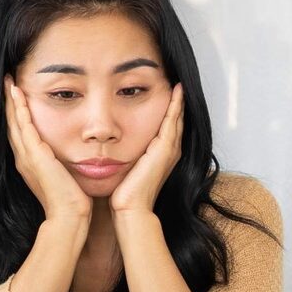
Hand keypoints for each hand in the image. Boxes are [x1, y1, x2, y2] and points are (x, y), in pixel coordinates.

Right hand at [4, 75, 92, 221]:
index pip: (19, 132)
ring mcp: (27, 156)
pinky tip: (18, 93)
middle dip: (9, 102)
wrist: (69, 216)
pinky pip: (24, 126)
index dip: (15, 113)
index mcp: (29, 163)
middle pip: (11, 124)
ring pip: (14, 121)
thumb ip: (60, 164)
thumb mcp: (63, 176)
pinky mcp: (35, 155)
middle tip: (6, 81)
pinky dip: (20, 108)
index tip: (16, 95)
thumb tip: (69, 156)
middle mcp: (23, 158)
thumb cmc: (71, 201)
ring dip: (11, 100)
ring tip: (9, 81)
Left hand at [109, 83, 183, 214]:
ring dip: (178, 100)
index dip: (169, 110)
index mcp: (162, 155)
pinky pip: (172, 120)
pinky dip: (175, 105)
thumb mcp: (127, 167)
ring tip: (179, 83)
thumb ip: (127, 155)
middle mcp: (170, 151)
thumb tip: (113, 146)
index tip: (166, 93)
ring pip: (176, 117)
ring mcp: (170, 150)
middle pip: (176, 120)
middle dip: (177, 102)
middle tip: (177, 83)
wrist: (130, 208)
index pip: (168, 126)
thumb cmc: (125, 194)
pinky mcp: (165, 149)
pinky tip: (176, 91)